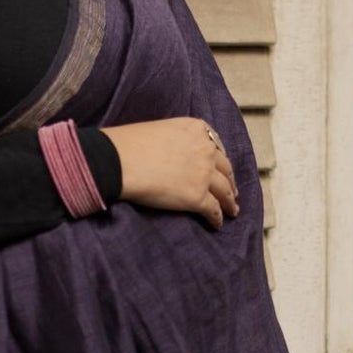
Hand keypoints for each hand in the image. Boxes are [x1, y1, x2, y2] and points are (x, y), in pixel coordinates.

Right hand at [106, 118, 239, 227]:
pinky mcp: (197, 197)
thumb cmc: (128, 143)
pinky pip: (214, 210)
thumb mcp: (160, 129)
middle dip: (229, 181)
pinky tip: (217, 224)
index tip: (222, 169)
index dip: (220, 160)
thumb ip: (176, 140)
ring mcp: (204, 174)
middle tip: (232, 191)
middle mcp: (205, 149)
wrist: (119, 160)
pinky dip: (217, 218)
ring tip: (232, 210)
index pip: (216, 145)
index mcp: (196, 129)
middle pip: (225, 168)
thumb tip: (173, 154)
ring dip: (230, 202)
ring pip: (224, 191)